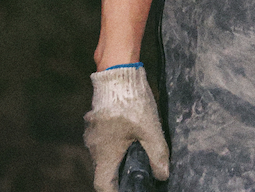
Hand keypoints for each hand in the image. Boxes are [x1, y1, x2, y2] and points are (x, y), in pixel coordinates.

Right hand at [84, 65, 168, 191]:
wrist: (117, 74)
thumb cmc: (131, 104)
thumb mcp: (150, 130)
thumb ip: (157, 154)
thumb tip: (163, 174)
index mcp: (103, 154)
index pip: (103, 185)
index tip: (127, 190)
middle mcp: (93, 146)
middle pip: (103, 169)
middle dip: (119, 174)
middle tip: (137, 172)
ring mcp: (92, 131)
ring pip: (103, 152)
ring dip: (117, 155)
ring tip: (136, 151)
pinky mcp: (95, 119)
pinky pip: (103, 137)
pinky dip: (115, 141)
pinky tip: (130, 132)